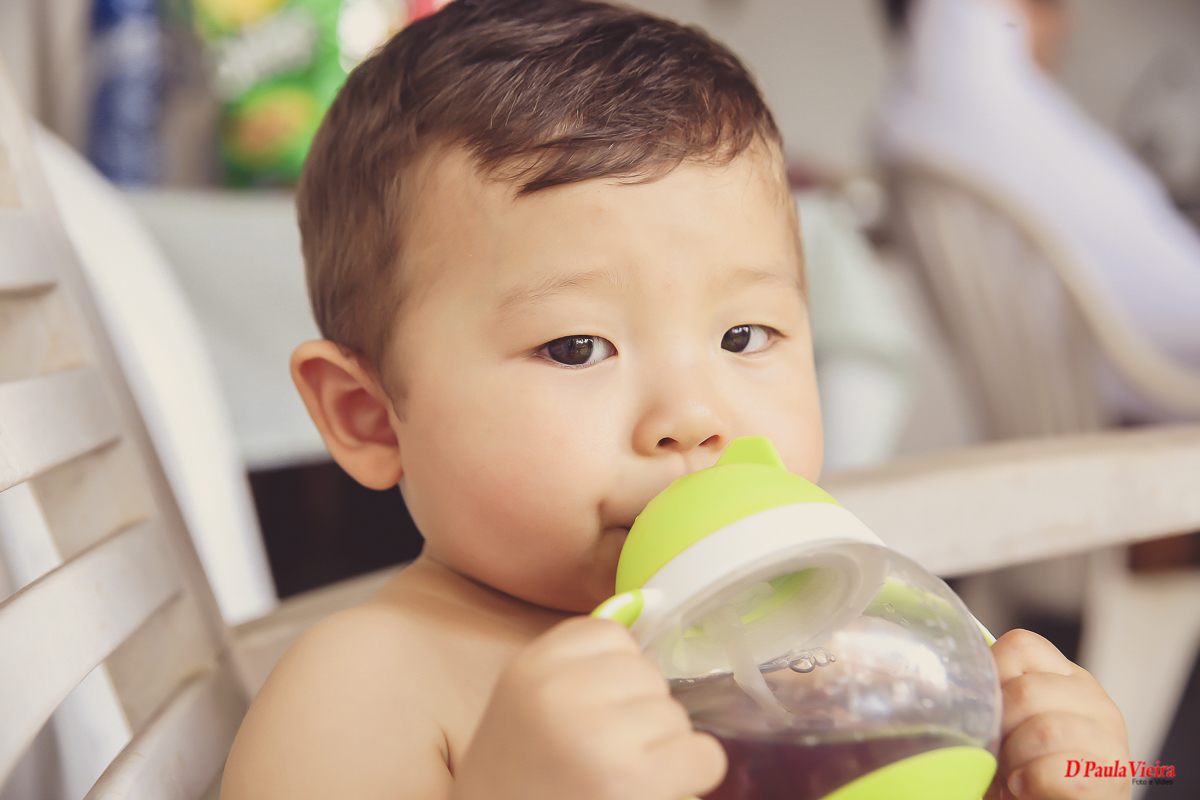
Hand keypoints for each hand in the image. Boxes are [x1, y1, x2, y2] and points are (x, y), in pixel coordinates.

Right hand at [450, 616, 725, 799]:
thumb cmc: (522, 783)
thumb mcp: (528, 706)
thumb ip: (579, 661)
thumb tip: (649, 602)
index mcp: (531, 666)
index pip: (612, 635)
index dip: (614, 680)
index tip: (587, 718)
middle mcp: (560, 692)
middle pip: (648, 675)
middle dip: (639, 717)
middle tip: (599, 760)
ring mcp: (596, 736)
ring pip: (675, 714)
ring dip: (661, 751)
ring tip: (615, 781)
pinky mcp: (630, 781)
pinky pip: (704, 755)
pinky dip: (690, 778)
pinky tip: (650, 793)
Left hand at [985, 629, 1129, 799]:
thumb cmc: (1032, 767)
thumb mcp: (1014, 725)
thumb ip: (996, 701)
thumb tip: (947, 696)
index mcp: (1064, 676)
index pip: (1021, 645)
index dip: (991, 677)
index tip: (984, 712)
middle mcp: (1092, 698)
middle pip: (1026, 691)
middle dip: (997, 729)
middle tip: (993, 755)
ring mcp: (1108, 735)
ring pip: (1044, 730)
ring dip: (1013, 760)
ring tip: (1009, 777)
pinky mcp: (1111, 774)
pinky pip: (1058, 771)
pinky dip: (1031, 782)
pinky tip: (1024, 789)